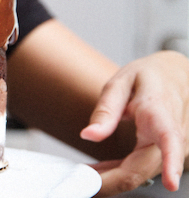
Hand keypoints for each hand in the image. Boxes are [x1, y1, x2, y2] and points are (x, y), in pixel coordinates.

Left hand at [80, 51, 188, 195]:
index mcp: (161, 111)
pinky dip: (121, 172)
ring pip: (142, 173)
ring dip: (114, 178)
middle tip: (81, 180)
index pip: (171, 139)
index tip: (171, 183)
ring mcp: (174, 147)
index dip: (172, 163)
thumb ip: (106, 109)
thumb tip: (88, 135)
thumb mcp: (121, 82)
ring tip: (85, 172)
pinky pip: (143, 169)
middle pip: (145, 168)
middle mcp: (174, 133)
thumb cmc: (150, 76)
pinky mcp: (167, 154)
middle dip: (112, 181)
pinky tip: (101, 171)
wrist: (175, 74)